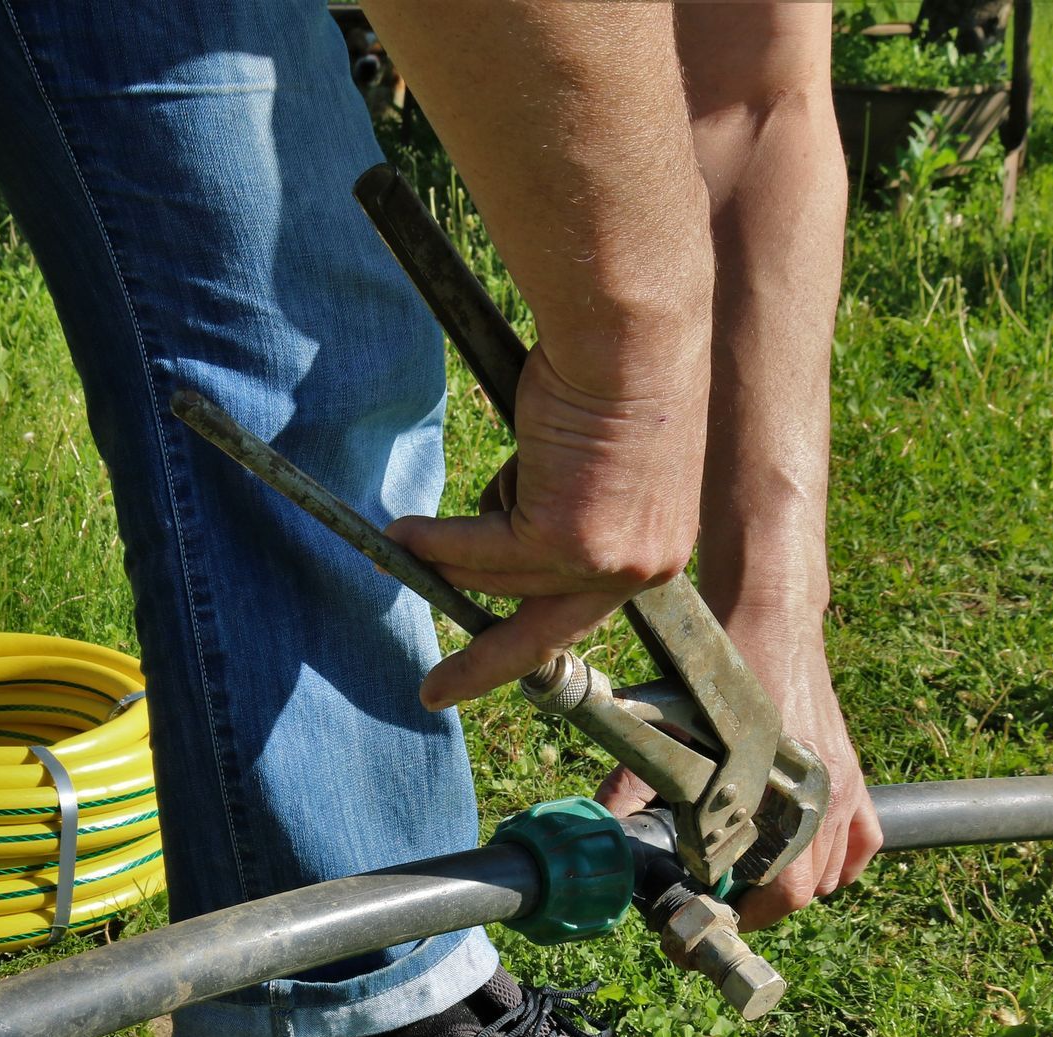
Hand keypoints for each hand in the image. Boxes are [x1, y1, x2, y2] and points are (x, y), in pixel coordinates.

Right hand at [384, 342, 707, 710]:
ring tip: (395, 543)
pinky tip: (399, 534)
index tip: (503, 664)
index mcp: (658, 549)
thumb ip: (558, 502)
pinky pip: (481, 548)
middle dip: (482, 662)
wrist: (627, 331)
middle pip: (541, 624)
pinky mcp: (566, 539)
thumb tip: (498, 523)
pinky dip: (435, 540)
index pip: (584, 610)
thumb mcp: (592, 458)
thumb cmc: (615, 369)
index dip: (532, 638)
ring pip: (501, 575)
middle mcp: (642, 567)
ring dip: (443, 561)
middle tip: (436, 689)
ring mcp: (605, 558)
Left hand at [596, 600, 880, 929]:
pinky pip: (864, 841)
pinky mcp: (854, 773)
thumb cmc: (723, 675)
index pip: (778, 890)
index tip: (709, 914)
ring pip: (832, 873)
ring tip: (755, 878)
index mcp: (777, 795)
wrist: (771, 618)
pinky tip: (810, 860)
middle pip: (804, 890)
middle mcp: (820, 798)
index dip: (742, 914)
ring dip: (796, 884)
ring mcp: (843, 787)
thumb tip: (605, 826)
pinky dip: (841, 861)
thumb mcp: (670, 729)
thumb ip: (636, 782)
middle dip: (763, 905)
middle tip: (724, 901)